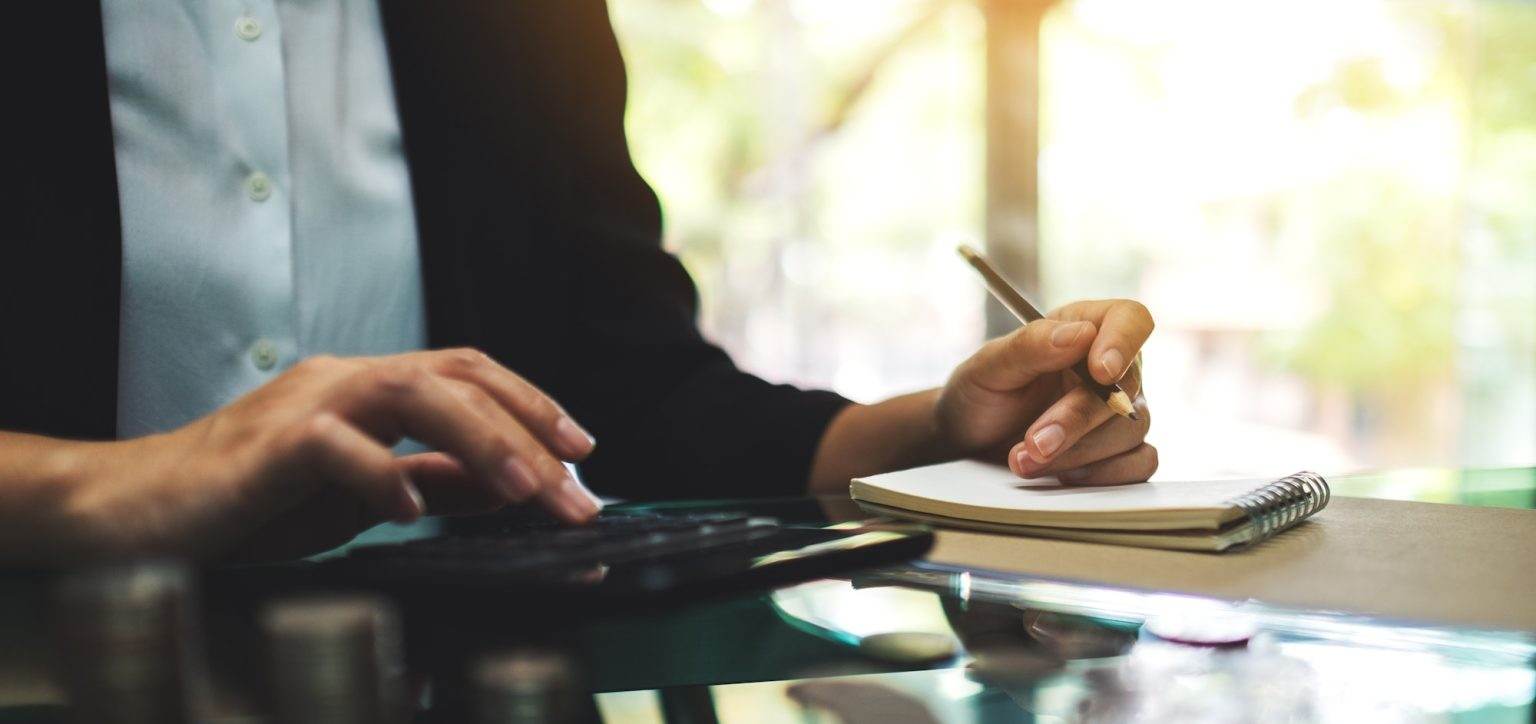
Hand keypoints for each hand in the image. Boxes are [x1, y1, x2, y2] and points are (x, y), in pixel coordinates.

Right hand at [53, 349, 599, 560]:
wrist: (136, 511)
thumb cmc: (249, 502)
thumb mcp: (360, 493)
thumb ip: (429, 478)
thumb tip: (503, 484)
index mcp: (369, 388)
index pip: (469, 375)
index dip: (532, 405)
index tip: (583, 454)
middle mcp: (344, 379)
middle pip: (456, 377)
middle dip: (528, 429)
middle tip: (576, 488)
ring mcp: (304, 404)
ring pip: (410, 393)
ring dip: (478, 440)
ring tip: (524, 489)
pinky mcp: (264, 446)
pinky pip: (333, 446)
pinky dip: (380, 475)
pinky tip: (412, 512)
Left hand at [935, 299, 1155, 483]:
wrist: (971, 440)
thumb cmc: (981, 391)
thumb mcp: (989, 365)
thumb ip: (1031, 345)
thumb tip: (1081, 334)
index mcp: (1085, 329)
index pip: (1130, 320)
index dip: (1123, 342)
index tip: (1100, 372)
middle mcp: (1111, 370)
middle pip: (1127, 388)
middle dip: (1076, 420)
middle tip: (1034, 442)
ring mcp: (1120, 413)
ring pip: (1130, 431)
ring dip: (1076, 453)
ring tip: (1024, 460)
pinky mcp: (1121, 452)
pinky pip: (1140, 464)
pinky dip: (1102, 475)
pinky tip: (1061, 476)